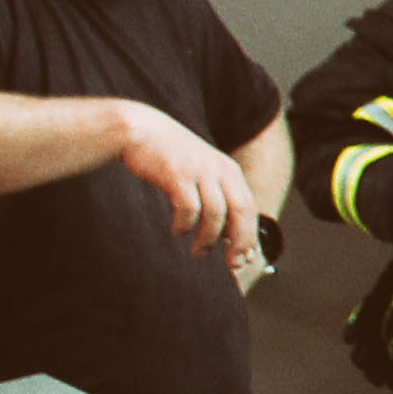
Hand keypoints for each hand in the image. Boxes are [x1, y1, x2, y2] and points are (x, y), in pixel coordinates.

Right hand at [113, 102, 261, 266]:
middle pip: (241, 212)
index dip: (250, 235)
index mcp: (230, 171)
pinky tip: (179, 231)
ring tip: (199, 251)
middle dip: (239, 242)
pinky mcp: (177, 175)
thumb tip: (227, 234)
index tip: (245, 258)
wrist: (142, 130)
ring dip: (208, 239)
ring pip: (215, 215)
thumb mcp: (203, 171)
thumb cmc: (172, 157)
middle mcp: (220, 170)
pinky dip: (186, 225)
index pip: (249, 208)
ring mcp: (199, 171)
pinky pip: (189, 208)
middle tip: (232, 263)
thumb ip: (218, 195)